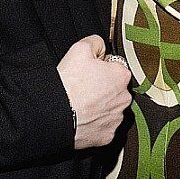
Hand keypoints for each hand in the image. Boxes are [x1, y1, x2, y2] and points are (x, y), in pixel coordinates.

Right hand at [56, 35, 131, 149]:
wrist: (55, 114)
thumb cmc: (68, 83)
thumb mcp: (80, 48)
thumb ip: (96, 42)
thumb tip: (101, 46)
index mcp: (121, 76)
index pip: (116, 67)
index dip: (101, 67)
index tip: (89, 72)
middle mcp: (124, 98)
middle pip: (115, 89)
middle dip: (103, 88)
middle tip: (84, 88)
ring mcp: (116, 119)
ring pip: (111, 109)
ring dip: (100, 106)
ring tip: (82, 104)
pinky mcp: (107, 136)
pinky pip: (104, 127)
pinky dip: (95, 124)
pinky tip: (83, 118)